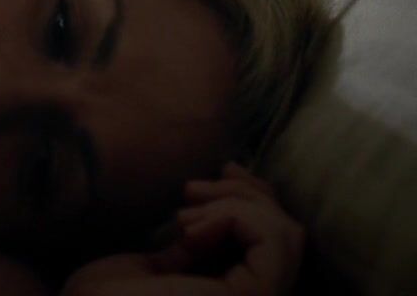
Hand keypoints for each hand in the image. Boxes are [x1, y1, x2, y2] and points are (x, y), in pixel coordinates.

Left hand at [62, 163, 303, 295]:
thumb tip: (221, 214)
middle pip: (291, 237)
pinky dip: (236, 215)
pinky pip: (273, 241)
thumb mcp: (156, 268)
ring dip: (237, 203)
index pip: (275, 247)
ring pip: (287, 235)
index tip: (211, 178)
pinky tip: (190, 226)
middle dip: (247, 194)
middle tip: (191, 189)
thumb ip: (197, 250)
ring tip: (182, 213)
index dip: (252, 202)